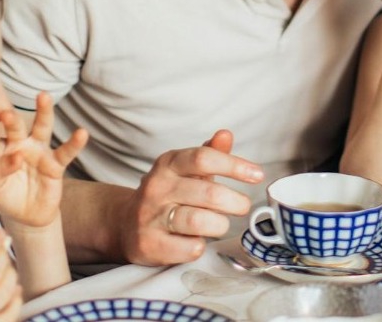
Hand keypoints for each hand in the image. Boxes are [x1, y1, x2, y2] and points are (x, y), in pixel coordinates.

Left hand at [0, 92, 88, 227]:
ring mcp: (39, 151)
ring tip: (44, 96)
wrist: (26, 214)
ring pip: (42, 128)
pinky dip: (74, 143)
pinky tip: (82, 133)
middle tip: (6, 114)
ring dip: (43, 111)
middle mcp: (20, 144)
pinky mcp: (55, 164)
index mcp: (1, 147)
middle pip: (17, 126)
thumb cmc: (6, 194)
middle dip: (12, 119)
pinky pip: (66, 152)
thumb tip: (0, 162)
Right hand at [120, 129, 263, 265]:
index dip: (234, 166)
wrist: (124, 224)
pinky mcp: (149, 244)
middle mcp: (157, 187)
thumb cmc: (168, 195)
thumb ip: (209, 153)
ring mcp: (150, 216)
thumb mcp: (186, 170)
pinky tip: (198, 240)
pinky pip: (189, 247)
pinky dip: (201, 245)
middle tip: (243, 207)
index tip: (257, 175)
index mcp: (168, 163)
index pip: (204, 158)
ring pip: (199, 221)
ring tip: (220, 224)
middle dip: (235, 202)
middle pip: (208, 193)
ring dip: (220, 224)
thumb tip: (226, 134)